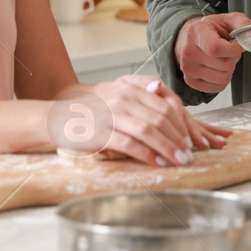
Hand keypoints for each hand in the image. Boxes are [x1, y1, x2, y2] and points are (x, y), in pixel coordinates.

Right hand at [84, 75, 232, 165]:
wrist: (59, 118)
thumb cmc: (93, 110)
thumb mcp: (116, 95)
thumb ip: (139, 92)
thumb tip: (160, 88)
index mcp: (130, 87)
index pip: (166, 104)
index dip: (183, 123)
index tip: (192, 139)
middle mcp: (123, 97)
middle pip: (161, 118)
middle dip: (180, 138)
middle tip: (190, 154)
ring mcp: (112, 114)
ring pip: (149, 131)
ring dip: (168, 148)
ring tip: (180, 160)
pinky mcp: (102, 132)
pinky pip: (131, 144)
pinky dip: (148, 154)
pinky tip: (159, 163)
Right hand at [175, 12, 250, 93]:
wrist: (191, 38)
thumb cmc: (210, 30)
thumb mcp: (227, 19)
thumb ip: (242, 23)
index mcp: (196, 33)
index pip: (216, 48)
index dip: (234, 49)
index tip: (240, 45)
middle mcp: (188, 52)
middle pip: (224, 65)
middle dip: (233, 58)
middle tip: (229, 50)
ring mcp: (188, 69)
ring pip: (223, 78)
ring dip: (229, 69)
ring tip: (223, 58)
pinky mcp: (191, 81)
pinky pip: (218, 87)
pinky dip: (223, 79)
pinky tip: (218, 68)